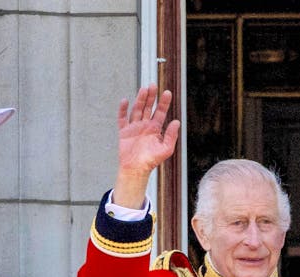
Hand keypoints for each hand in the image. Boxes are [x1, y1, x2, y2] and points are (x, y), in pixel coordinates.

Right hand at [112, 83, 180, 208]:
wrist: (136, 169)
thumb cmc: (151, 161)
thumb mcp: (166, 149)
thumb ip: (171, 135)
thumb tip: (176, 121)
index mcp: (155, 128)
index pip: (160, 112)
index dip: (164, 102)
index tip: (167, 93)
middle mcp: (145, 125)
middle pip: (148, 107)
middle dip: (151, 97)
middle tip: (153, 85)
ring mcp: (134, 127)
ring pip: (137, 110)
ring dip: (140, 100)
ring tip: (143, 89)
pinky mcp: (124, 132)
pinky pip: (122, 118)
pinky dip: (123, 110)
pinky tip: (125, 101)